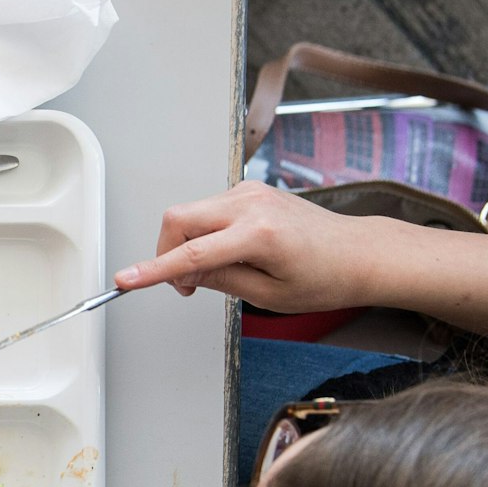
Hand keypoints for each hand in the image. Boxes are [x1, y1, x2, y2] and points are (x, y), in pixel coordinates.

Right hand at [112, 181, 389, 312]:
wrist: (360, 253)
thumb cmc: (327, 276)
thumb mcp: (269, 295)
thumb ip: (220, 279)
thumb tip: (183, 274)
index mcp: (260, 235)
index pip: (192, 253)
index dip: (155, 269)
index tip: (127, 280)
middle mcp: (253, 205)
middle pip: (178, 219)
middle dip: (166, 252)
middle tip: (185, 284)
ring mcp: (251, 193)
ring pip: (189, 213)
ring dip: (186, 244)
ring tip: (212, 271)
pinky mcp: (250, 191)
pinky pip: (207, 209)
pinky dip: (202, 233)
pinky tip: (223, 252)